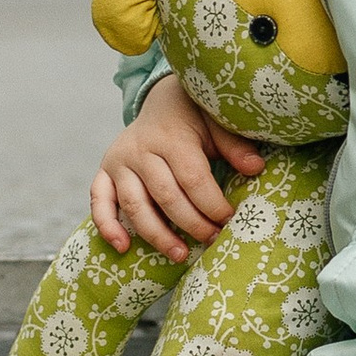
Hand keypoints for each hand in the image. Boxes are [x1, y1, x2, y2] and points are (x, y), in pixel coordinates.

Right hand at [91, 74, 263, 262]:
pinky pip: (99, 202)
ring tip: (181, 254)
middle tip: (213, 240)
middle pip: (165, 196)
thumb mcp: (216, 122)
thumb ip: (234, 146)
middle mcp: (141, 149)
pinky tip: (122, 248)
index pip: (192, 178)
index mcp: (171, 136)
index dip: (212, 204)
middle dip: (192, 223)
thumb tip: (256, 168)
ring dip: (157, 235)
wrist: (161, 101)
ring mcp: (119, 161)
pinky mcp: (105, 172)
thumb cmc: (194, 117)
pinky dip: (107, 226)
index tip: (230, 220)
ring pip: (135, 205)